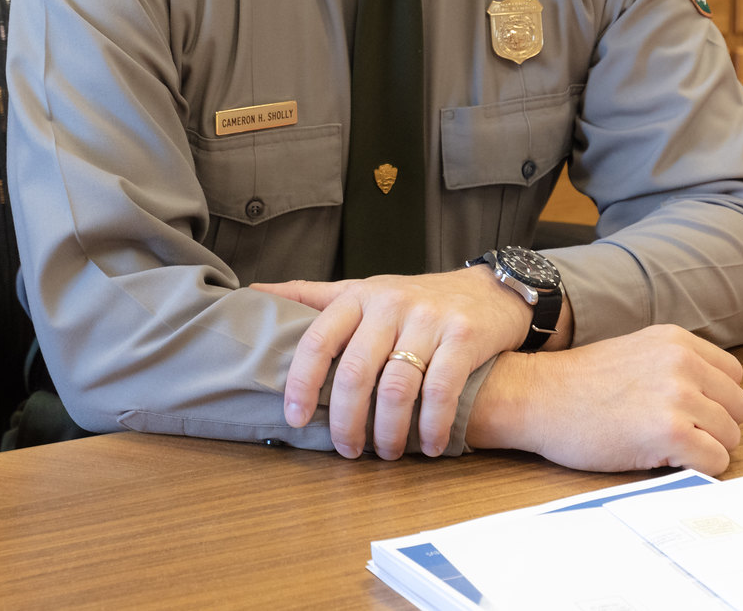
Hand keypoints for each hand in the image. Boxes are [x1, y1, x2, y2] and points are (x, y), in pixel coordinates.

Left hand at [250, 267, 532, 459]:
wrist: (489, 291)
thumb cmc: (415, 299)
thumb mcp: (363, 289)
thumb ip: (313, 296)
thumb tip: (253, 292)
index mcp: (358, 295)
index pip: (318, 339)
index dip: (300, 382)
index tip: (292, 418)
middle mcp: (390, 304)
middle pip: (355, 371)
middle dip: (346, 420)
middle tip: (347, 450)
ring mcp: (428, 319)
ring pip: (397, 386)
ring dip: (388, 431)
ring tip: (386, 453)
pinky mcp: (464, 336)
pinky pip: (441, 390)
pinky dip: (431, 425)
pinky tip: (428, 445)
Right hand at [467, 325, 742, 473]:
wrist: (535, 397)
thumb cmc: (576, 385)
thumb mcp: (635, 353)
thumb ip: (675, 366)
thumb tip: (713, 399)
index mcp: (676, 340)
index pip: (733, 376)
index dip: (714, 400)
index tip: (687, 413)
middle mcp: (682, 362)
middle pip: (738, 408)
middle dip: (714, 426)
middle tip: (677, 435)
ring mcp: (678, 396)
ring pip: (730, 437)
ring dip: (704, 449)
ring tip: (663, 447)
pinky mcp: (671, 432)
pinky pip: (715, 461)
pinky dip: (696, 469)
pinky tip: (663, 460)